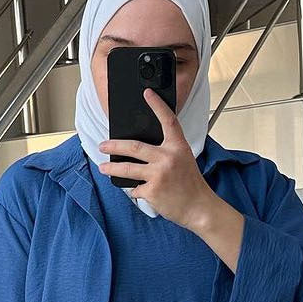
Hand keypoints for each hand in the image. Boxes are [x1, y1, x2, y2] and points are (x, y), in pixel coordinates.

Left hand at [99, 87, 221, 229]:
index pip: (167, 120)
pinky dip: (137, 191)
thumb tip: (139, 153)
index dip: (157, 105)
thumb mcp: (183, 160)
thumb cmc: (191, 185)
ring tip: (103, 167)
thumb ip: (166, 152)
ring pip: (127, 168)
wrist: (199, 208)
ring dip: (112, 168)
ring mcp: (159, 174)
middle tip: (103, 145)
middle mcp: (168, 158)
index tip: (147, 93)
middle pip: (134, 146)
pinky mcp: (152, 191)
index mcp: (177, 147)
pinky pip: (136, 189)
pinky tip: (144, 193)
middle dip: (114, 145)